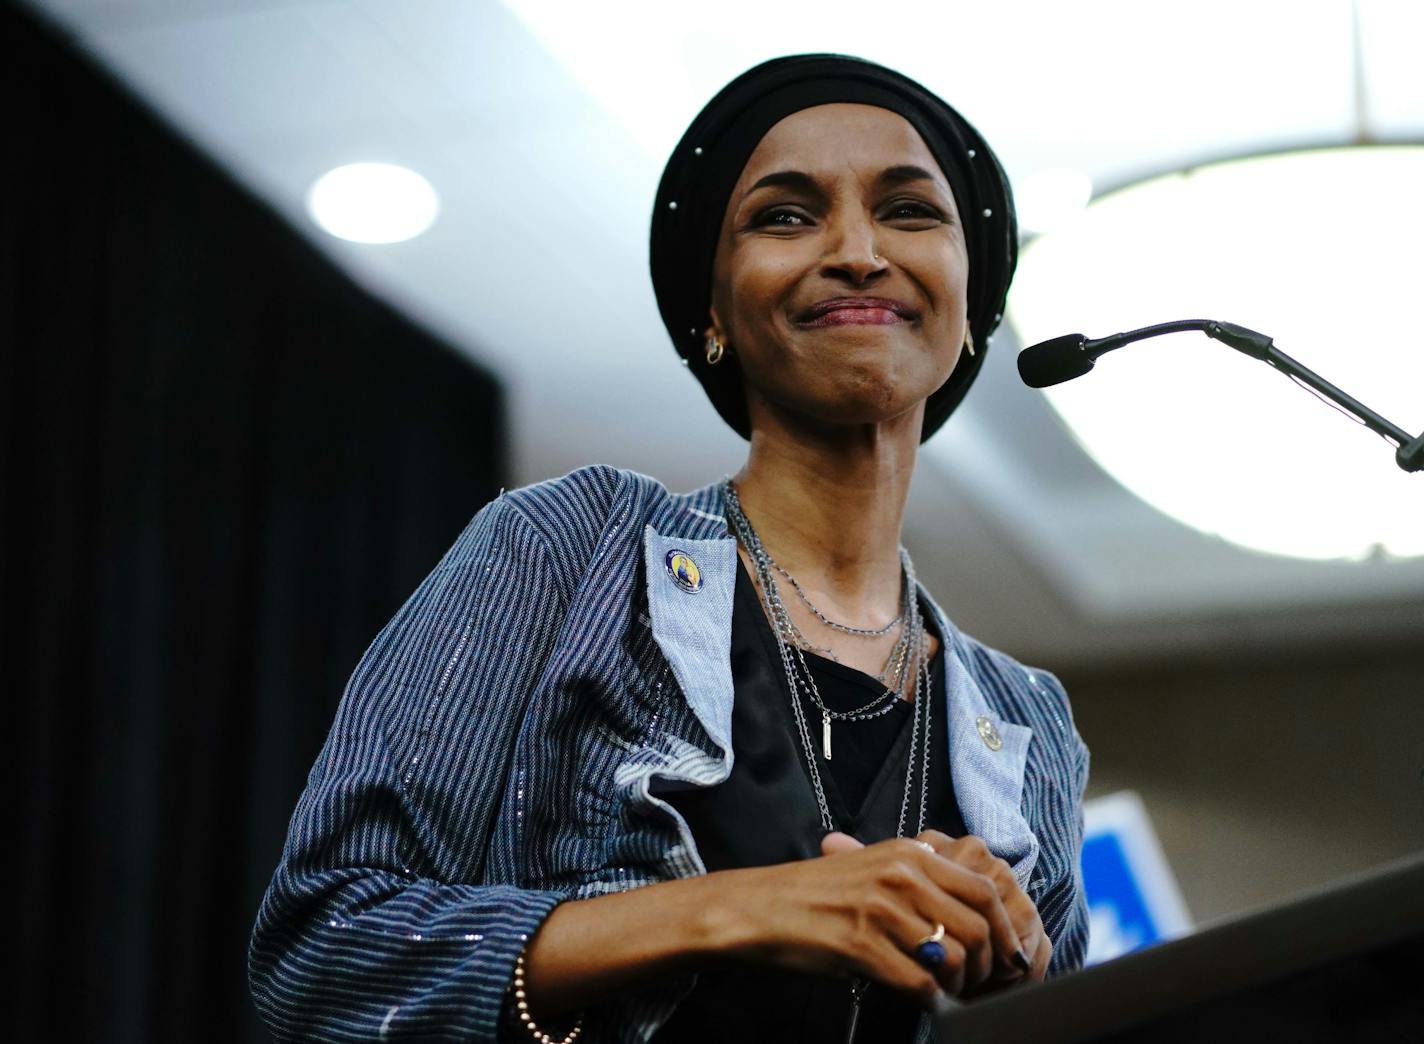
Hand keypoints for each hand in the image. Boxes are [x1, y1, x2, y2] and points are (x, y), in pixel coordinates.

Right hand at [712, 832, 1032, 1004]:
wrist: (761, 907)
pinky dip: (930, 1000)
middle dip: (989, 963)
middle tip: (981, 982)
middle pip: (978, 925)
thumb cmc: (816, 892)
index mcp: (908, 854)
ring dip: (959, 985)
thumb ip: (918, 874)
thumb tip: (968, 902)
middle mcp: (900, 875)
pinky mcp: (862, 945)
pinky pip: (919, 983)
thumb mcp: (872, 863)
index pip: (983, 888)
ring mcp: (881, 909)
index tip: (1008, 953)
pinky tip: (921, 1001)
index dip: (1006, 927)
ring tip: (948, 992)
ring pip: (953, 957)